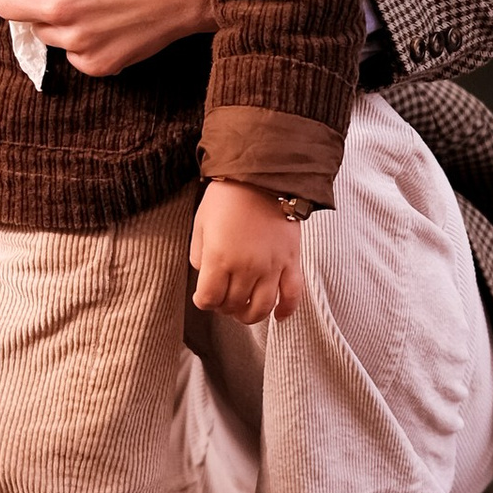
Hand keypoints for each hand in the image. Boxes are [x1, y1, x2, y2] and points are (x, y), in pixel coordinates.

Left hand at [191, 181, 306, 325]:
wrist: (263, 176)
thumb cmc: (227, 197)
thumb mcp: (201, 224)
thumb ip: (199, 255)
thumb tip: (206, 275)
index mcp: (219, 259)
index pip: (209, 300)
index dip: (203, 302)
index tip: (204, 296)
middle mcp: (246, 268)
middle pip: (233, 305)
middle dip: (224, 306)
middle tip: (223, 298)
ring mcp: (271, 267)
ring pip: (261, 307)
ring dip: (250, 315)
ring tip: (244, 310)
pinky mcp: (291, 261)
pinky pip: (293, 295)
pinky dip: (286, 310)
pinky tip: (278, 316)